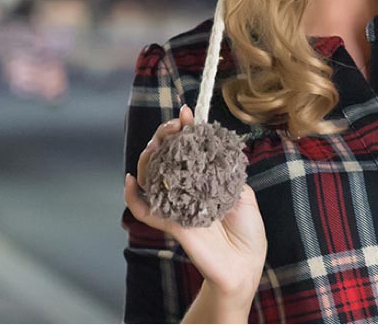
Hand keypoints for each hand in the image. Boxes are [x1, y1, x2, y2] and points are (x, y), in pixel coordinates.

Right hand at [124, 104, 267, 301]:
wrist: (246, 263)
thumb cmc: (247, 230)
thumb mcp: (242, 191)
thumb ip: (226, 169)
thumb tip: (214, 141)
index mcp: (200, 181)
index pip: (184, 151)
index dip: (182, 131)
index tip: (186, 114)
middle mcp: (184, 191)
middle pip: (163, 159)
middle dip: (164, 137)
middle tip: (173, 125)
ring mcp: (175, 206)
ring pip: (150, 178)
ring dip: (149, 157)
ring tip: (156, 143)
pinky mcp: (172, 225)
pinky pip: (145, 210)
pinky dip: (133, 196)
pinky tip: (130, 180)